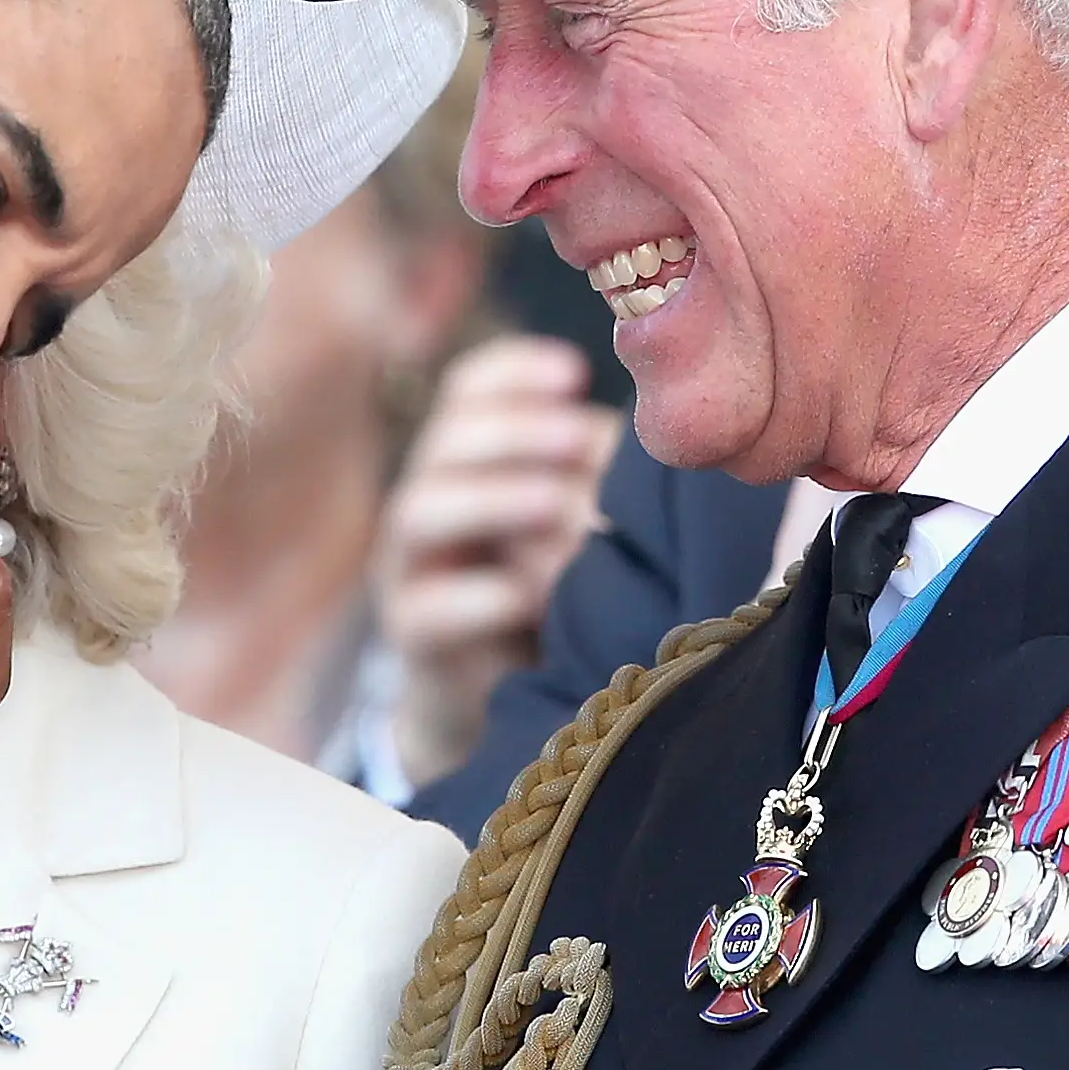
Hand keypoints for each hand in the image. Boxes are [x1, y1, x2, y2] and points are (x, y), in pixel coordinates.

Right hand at [376, 336, 622, 789]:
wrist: (508, 698)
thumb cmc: (559, 592)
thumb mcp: (580, 523)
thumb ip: (599, 478)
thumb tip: (655, 441)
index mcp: (469, 459)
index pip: (469, 390)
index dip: (515, 372)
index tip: (577, 372)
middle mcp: (431, 499)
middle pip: (445, 439)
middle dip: (514, 430)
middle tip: (578, 433)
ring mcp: (413, 567)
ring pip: (421, 511)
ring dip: (491, 498)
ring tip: (552, 503)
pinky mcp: (414, 634)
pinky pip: (427, 608)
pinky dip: (477, 598)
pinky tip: (526, 596)